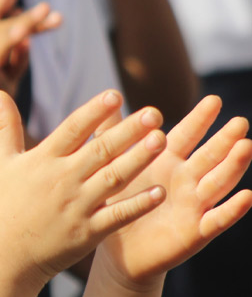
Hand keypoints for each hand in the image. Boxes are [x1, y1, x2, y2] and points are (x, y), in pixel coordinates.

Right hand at [0, 90, 167, 284]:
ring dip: (138, 160)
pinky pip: (118, 215)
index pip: (73, 129)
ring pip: (113, 178)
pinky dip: (138, 204)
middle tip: (154, 113)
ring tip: (161, 140)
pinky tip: (160, 192)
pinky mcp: (89, 232)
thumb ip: (4, 125)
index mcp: (44, 160)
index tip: (115, 95)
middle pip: (100, 150)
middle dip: (128, 131)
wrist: (8, 254)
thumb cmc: (5, 203)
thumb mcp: (1, 161)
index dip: (94, 112)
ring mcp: (78, 206)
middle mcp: (63, 180)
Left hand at [93, 96, 251, 288]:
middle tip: (240, 122)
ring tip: (245, 147)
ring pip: (217, 183)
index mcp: (166, 161)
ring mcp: (193, 204)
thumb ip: (113, 132)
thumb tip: (107, 96)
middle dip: (224, 139)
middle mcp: (185, 180)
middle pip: (209, 156)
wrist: (118, 248)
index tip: (214, 100)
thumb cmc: (118, 200)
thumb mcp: (113, 164)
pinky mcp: (195, 231)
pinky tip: (246, 197)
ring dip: (232, 167)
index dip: (199, 119)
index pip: (186, 135)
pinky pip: (216, 220)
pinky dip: (231, 210)